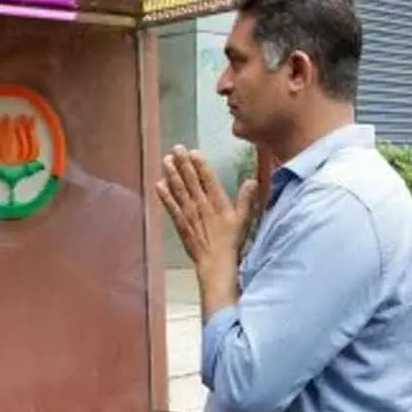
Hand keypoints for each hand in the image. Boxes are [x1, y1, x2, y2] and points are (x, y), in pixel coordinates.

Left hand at [155, 146, 254, 274]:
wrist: (216, 263)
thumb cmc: (232, 242)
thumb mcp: (244, 220)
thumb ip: (247, 199)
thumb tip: (252, 181)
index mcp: (218, 202)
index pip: (208, 178)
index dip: (200, 164)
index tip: (193, 152)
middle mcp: (202, 204)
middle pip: (190, 180)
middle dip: (183, 163)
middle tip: (176, 148)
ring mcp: (189, 214)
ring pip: (179, 190)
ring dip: (171, 174)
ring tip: (166, 160)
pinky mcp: (180, 224)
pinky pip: (171, 206)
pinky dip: (164, 195)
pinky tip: (158, 184)